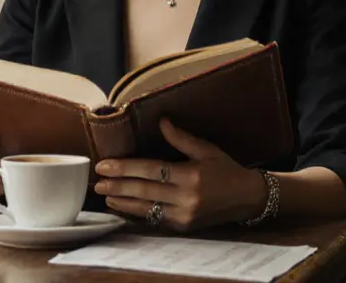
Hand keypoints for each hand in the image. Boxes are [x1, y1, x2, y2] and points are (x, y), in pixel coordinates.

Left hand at [94, 118, 267, 231]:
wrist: (247, 198)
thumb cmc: (226, 170)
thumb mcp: (206, 149)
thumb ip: (181, 137)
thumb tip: (160, 120)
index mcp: (190, 175)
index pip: (150, 170)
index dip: (125, 167)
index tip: (105, 165)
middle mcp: (186, 197)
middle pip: (143, 190)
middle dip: (118, 186)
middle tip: (98, 183)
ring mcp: (184, 215)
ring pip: (146, 208)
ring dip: (123, 202)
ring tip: (105, 196)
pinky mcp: (183, 226)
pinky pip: (155, 219)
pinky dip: (137, 213)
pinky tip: (123, 207)